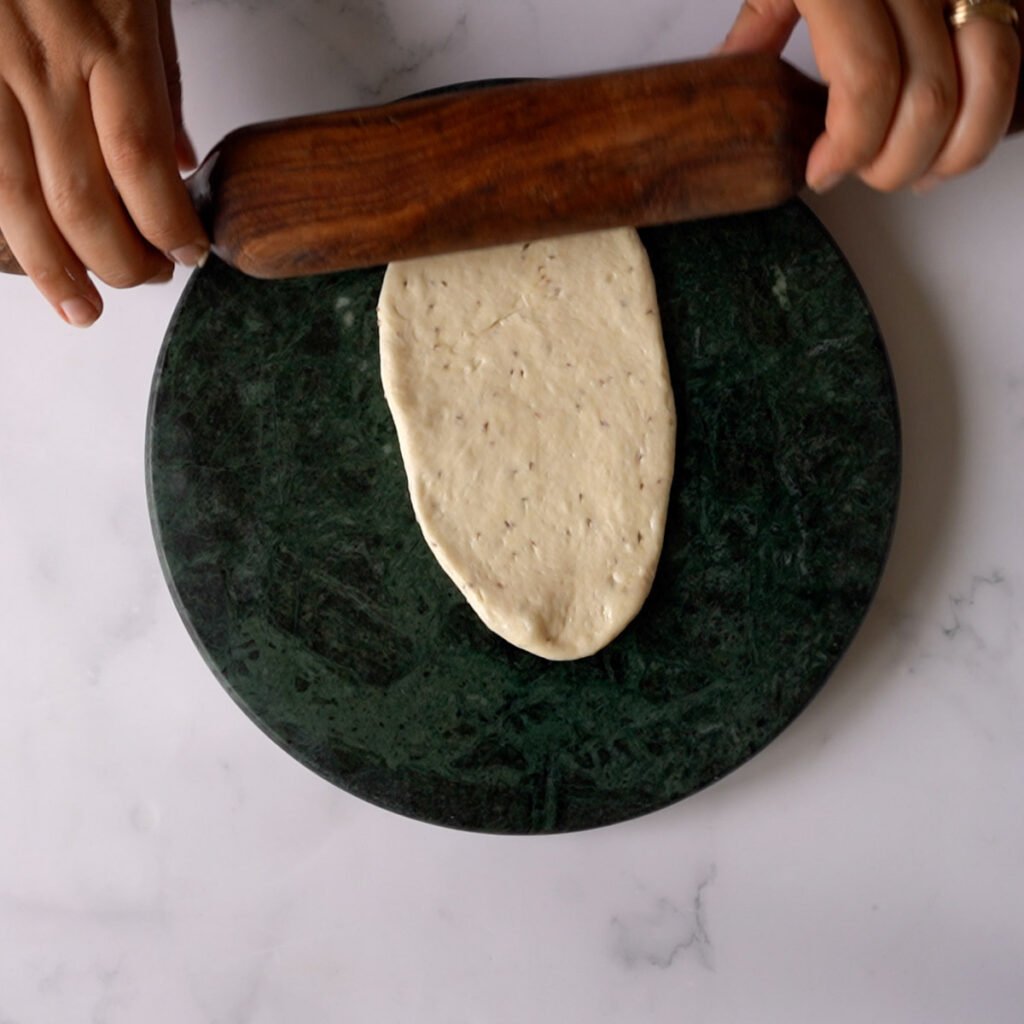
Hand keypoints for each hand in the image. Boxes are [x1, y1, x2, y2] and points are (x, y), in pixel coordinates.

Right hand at [0, 0, 208, 326]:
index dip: (168, 227)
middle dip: (120, 260)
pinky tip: (18, 259)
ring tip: (82, 310)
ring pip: (14, 198)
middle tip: (145, 280)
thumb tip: (182, 159)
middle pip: (83, 199)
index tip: (188, 254)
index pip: (143, 166)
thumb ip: (161, 73)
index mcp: (102, 38)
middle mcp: (39, 63)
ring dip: (54, 268)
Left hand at [720, 0, 1021, 193]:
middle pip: (928, 99)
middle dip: (894, 162)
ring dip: (952, 150)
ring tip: (915, 170)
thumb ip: (759, 20)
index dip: (847, 146)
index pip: (866, 83)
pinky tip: (955, 136)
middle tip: (864, 174)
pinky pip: (1018, 54)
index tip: (821, 172)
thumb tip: (730, 73)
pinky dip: (992, 112)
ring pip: (991, 81)